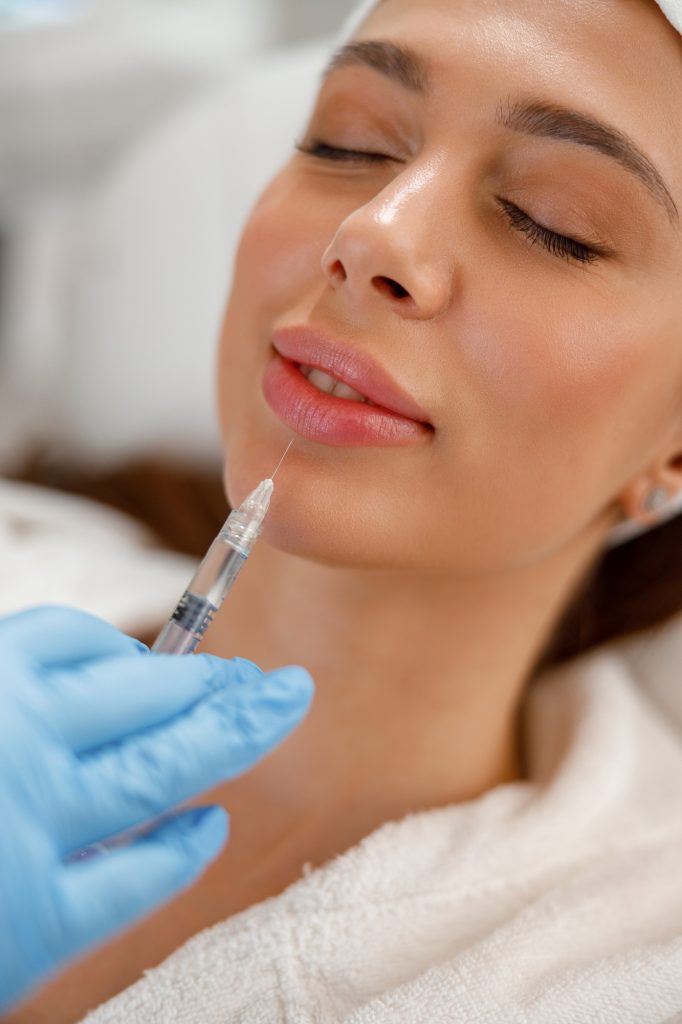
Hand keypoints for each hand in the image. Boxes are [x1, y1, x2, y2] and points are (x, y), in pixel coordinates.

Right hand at [0, 605, 312, 1011]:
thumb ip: (16, 694)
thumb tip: (109, 675)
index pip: (76, 643)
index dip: (142, 653)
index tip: (196, 662)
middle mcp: (10, 740)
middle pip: (147, 694)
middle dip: (222, 686)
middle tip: (281, 684)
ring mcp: (29, 827)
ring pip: (163, 767)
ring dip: (232, 735)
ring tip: (278, 711)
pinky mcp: (33, 924)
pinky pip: (133, 877)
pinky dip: (178, 849)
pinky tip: (209, 826)